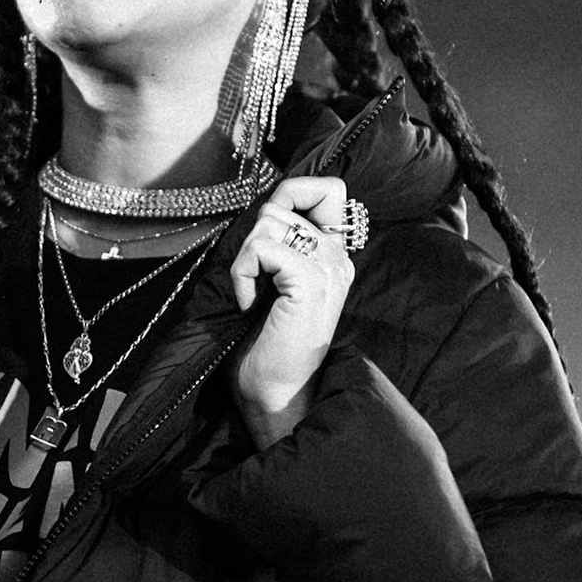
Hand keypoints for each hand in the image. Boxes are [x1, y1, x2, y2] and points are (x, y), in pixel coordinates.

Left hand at [228, 176, 355, 448]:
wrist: (275, 392)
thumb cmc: (266, 343)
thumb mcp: (275, 282)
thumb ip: (280, 243)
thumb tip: (261, 208)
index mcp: (334, 254)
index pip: (326, 188)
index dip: (291, 194)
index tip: (266, 237)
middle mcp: (337, 256)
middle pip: (281, 204)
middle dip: (252, 238)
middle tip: (252, 280)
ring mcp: (328, 267)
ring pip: (268, 221)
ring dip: (244, 258)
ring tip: (250, 294)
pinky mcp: (310, 281)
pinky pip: (262, 248)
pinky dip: (243, 273)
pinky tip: (247, 303)